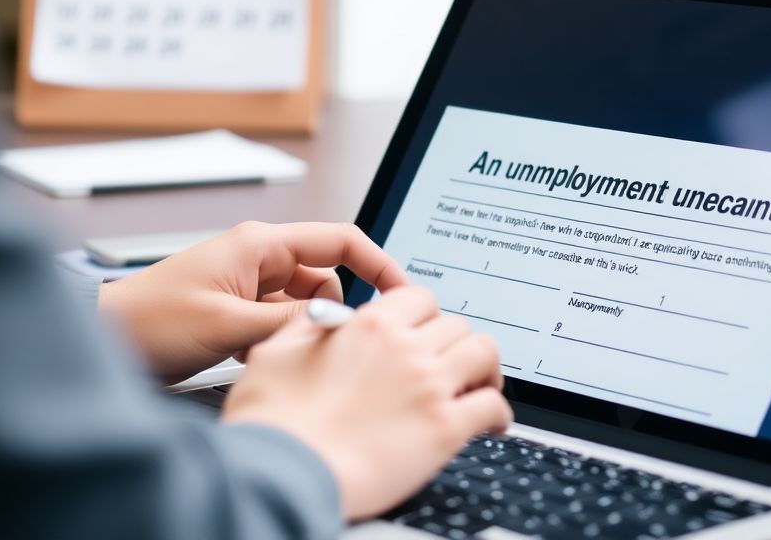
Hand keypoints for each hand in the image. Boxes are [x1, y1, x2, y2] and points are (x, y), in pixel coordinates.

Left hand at [98, 221, 408, 381]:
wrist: (102, 340)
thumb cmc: (149, 322)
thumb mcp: (229, 326)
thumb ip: (291, 324)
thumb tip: (341, 326)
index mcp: (260, 245)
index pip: (341, 242)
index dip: (379, 265)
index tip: (404, 295)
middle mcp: (257, 258)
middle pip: (326, 278)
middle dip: (333, 312)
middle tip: (334, 345)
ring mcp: (246, 285)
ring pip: (303, 306)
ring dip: (301, 332)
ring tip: (280, 356)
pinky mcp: (236, 311)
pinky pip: (279, 323)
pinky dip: (280, 342)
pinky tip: (259, 362)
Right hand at [221, 286, 512, 519]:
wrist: (281, 472)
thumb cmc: (272, 423)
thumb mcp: (275, 353)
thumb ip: (306, 327)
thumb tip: (328, 318)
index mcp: (368, 327)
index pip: (419, 298)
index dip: (426, 314)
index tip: (427, 330)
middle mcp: (405, 349)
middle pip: (457, 325)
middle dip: (455, 343)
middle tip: (451, 363)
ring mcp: (429, 387)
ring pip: (484, 354)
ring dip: (485, 369)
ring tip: (480, 385)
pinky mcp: (444, 429)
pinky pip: (492, 406)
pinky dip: (498, 413)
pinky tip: (491, 423)